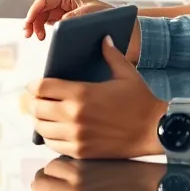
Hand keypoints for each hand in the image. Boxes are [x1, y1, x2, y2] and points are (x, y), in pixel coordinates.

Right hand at [23, 0, 111, 39]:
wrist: (117, 25)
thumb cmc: (107, 14)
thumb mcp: (93, 13)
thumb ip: (77, 15)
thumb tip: (61, 20)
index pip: (44, 1)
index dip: (33, 11)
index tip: (29, 23)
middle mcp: (62, 2)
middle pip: (40, 10)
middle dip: (32, 21)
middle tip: (29, 34)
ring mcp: (62, 12)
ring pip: (41, 17)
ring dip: (36, 26)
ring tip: (38, 37)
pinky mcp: (63, 21)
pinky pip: (47, 24)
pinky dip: (42, 29)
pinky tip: (41, 36)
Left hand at [28, 37, 165, 159]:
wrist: (155, 131)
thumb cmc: (141, 101)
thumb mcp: (126, 73)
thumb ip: (110, 54)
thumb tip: (104, 38)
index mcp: (82, 93)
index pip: (42, 87)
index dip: (34, 86)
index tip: (35, 85)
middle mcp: (74, 115)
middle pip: (36, 108)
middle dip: (34, 102)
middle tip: (37, 100)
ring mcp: (76, 136)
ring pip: (42, 128)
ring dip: (40, 120)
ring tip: (44, 115)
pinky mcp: (81, 152)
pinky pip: (53, 144)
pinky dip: (50, 137)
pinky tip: (55, 130)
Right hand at [29, 157, 164, 190]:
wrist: (148, 186)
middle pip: (38, 187)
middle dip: (38, 186)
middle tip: (46, 184)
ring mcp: (78, 177)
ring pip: (45, 170)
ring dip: (47, 172)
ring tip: (56, 174)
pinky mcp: (84, 162)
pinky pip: (60, 160)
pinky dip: (58, 162)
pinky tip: (66, 165)